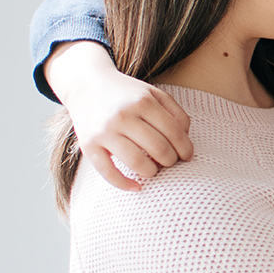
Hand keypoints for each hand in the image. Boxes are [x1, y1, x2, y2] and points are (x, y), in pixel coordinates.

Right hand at [46, 40, 192, 190]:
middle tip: (170, 161)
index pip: (174, 132)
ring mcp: (105, 131)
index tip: (187, 156)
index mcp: (143, 101)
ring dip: (152, 172)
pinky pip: (108, 172)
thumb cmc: (127, 94)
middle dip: (170, 160)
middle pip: (158, 148)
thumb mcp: (153, 94)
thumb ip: (175, 112)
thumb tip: (186, 139)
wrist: (86, 85)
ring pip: (136, 162)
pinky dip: (124, 184)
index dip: (185, 148)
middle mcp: (123, 115)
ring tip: (154, 169)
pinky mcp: (88, 145)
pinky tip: (137, 187)